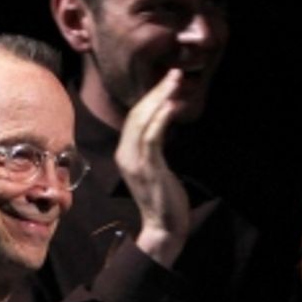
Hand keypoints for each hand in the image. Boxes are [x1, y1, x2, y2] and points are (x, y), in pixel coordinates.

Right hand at [115, 69, 191, 267]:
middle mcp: (125, 154)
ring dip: (161, 98)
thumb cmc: (163, 199)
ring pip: (143, 121)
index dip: (150, 97)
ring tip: (176, 81)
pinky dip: (162, 119)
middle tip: (174, 73)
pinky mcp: (147, 168)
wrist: (163, 228)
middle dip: (156, 91)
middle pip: (137, 114)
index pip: (135, 117)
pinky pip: (152, 137)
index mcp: (126, 153)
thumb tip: (163, 123)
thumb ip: (154, 147)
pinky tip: (173, 105)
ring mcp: (135, 161)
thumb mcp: (156, 167)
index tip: (167, 81)